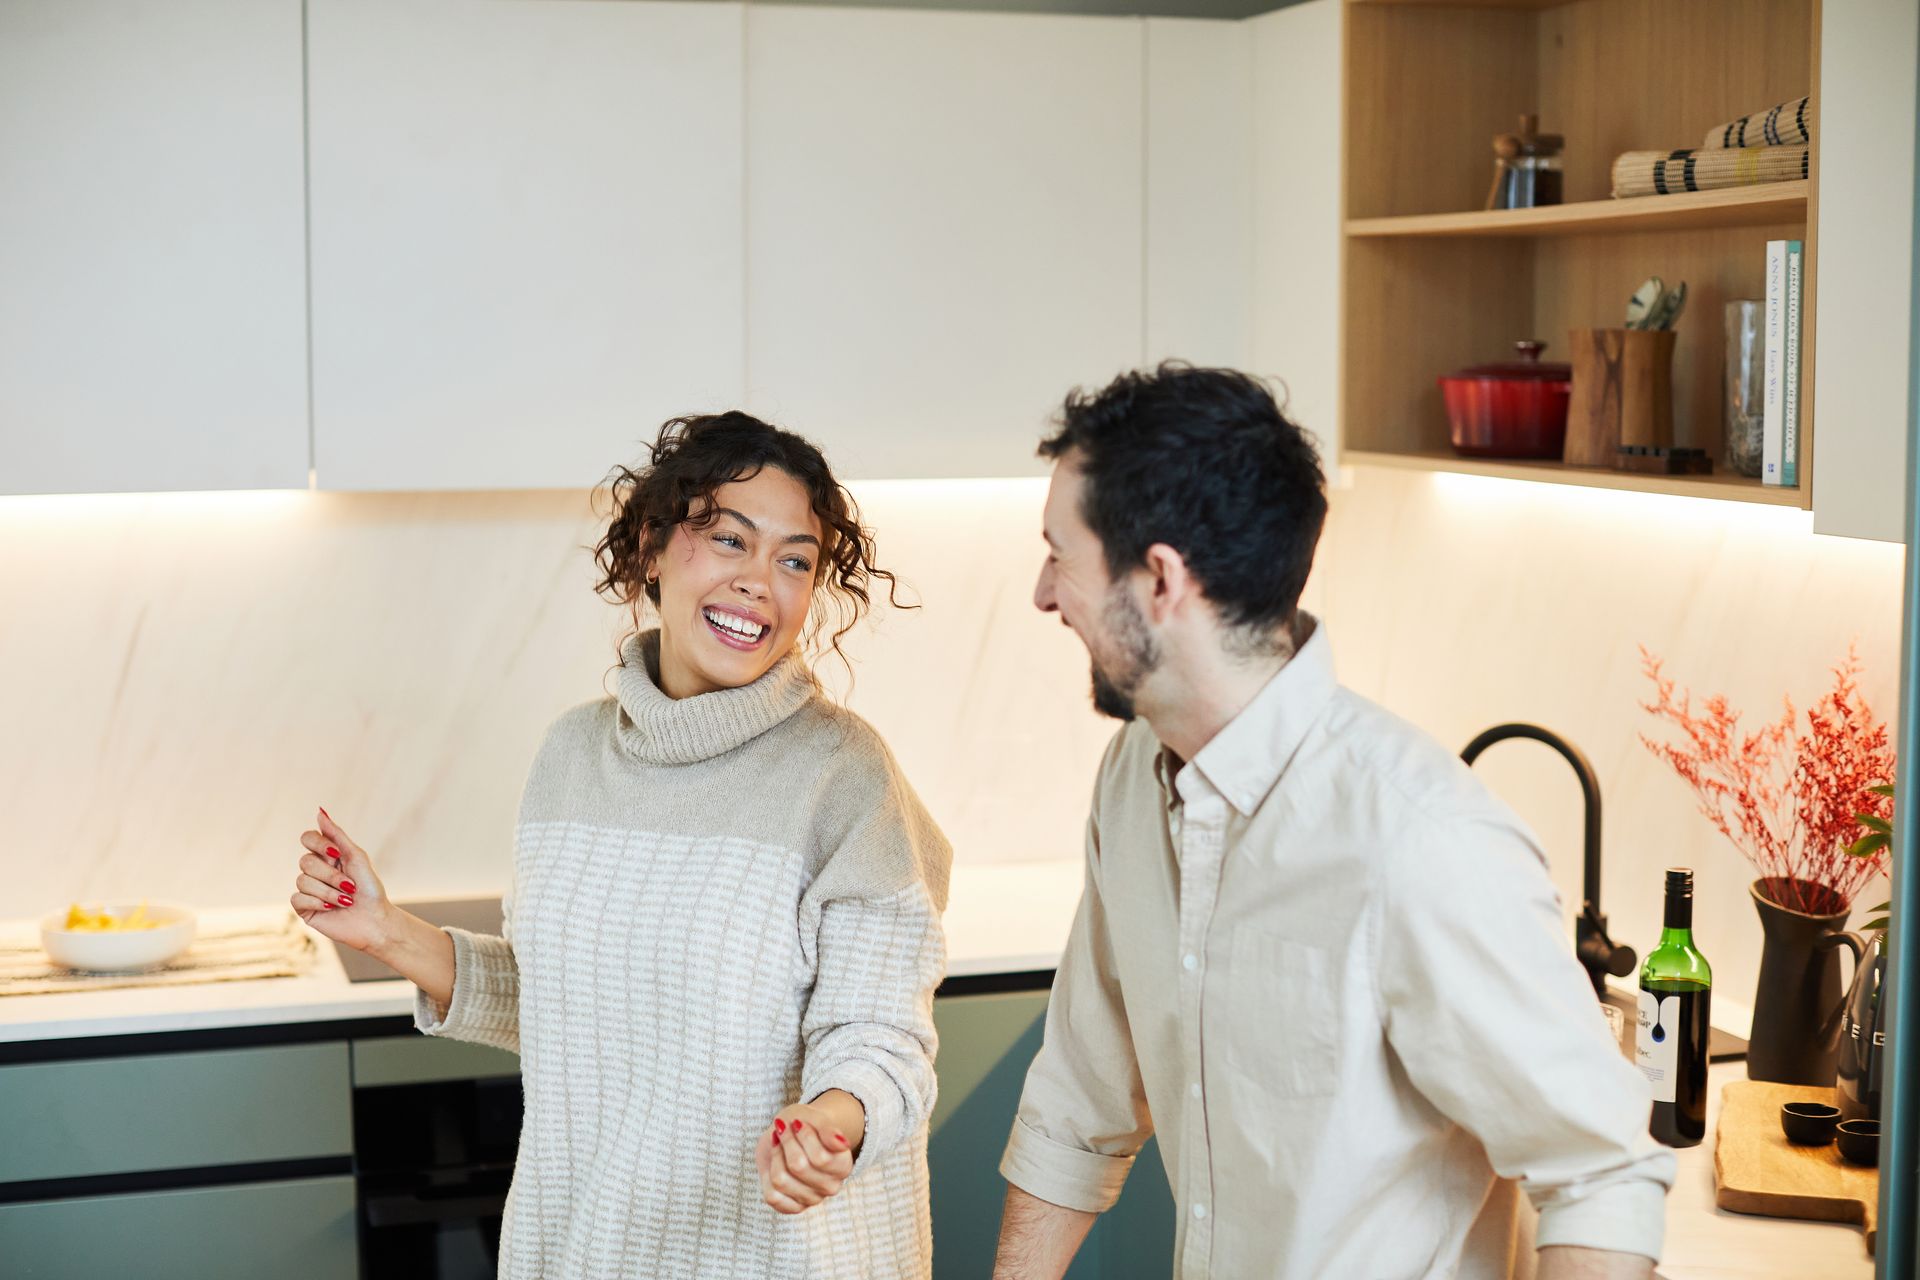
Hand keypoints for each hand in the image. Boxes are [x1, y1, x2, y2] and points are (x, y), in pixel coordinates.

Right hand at [290, 808, 395, 954]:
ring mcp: (307, 889)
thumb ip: (337, 835)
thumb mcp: (356, 857)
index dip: (319, 844)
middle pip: (305, 861)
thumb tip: (320, 811)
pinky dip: (318, 902)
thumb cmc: (370, 888)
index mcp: (327, 856)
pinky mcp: (303, 908)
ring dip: (329, 892)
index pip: (308, 838)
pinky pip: (297, 898)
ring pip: (302, 881)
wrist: (375, 920)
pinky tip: (332, 908)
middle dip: (331, 875)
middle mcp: (315, 870)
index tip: (336, 854)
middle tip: (350, 886)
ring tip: (346, 900)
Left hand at [755, 1101, 856, 1214]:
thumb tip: (841, 1144)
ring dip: (775, 1156)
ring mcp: (812, 1199)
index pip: (820, 1158)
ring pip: (781, 1180)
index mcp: (843, 1166)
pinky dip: (767, 1175)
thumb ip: (829, 1131)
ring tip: (777, 1142)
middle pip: (798, 1167)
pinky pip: (772, 1196)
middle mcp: (831, 1187)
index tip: (797, 1122)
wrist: (791, 1133)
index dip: (803, 1136)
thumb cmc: (807, 1125)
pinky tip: (773, 1162)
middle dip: (786, 1142)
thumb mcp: (817, 1120)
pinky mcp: (793, 1207)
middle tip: (783, 1129)